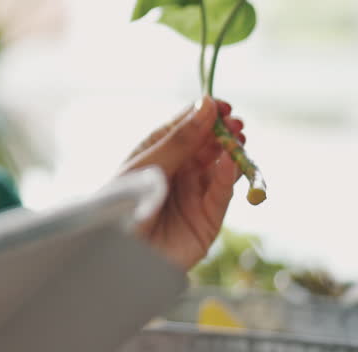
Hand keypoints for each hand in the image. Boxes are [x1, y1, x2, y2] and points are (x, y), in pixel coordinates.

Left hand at [119, 96, 244, 270]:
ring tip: (238, 137)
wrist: (120, 252)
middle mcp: (178, 172)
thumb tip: (206, 106)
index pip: (185, 128)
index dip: (203, 114)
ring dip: (231, 152)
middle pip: (207, 146)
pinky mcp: (207, 219)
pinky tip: (230, 162)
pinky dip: (228, 177)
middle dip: (223, 132)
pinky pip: (221, 194)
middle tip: (235, 122)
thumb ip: (180, 139)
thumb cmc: (124, 203)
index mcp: (157, 154)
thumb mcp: (149, 165)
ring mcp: (194, 194)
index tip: (220, 105)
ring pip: (219, 167)